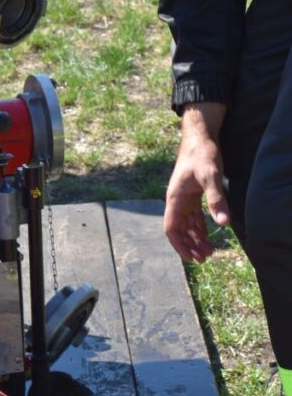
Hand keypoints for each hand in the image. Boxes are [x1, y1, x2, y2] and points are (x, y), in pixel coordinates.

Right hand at [164, 104, 229, 262]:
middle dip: (190, 245)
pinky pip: (194, 215)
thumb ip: (216, 199)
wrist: (200, 136)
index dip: (179, 245)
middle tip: (205, 258)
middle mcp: (177, 200)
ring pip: (187, 224)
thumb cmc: (202, 154)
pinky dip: (200, 227)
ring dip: (196, 238)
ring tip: (209, 251)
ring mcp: (184, 197)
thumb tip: (223, 223)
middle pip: (180, 229)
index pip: (171, 227)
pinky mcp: (193, 194)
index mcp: (175, 197)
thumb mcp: (210, 176)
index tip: (190, 257)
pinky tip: (209, 235)